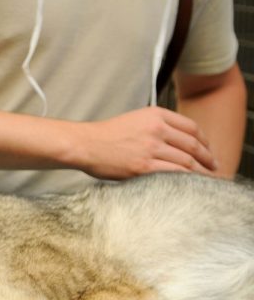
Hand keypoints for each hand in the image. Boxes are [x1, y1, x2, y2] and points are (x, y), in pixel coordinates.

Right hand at [71, 106, 217, 178]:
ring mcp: (151, 148)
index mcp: (156, 115)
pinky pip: (174, 173)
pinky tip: (191, 184)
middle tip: (214, 166)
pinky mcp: (144, 166)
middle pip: (193, 145)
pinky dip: (187, 179)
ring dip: (200, 171)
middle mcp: (157, 129)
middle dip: (208, 158)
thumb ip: (156, 126)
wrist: (85, 144)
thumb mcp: (134, 120)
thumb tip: (174, 141)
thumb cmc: (105, 136)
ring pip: (187, 161)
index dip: (205, 141)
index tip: (208, 150)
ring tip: (207, 179)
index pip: (191, 127)